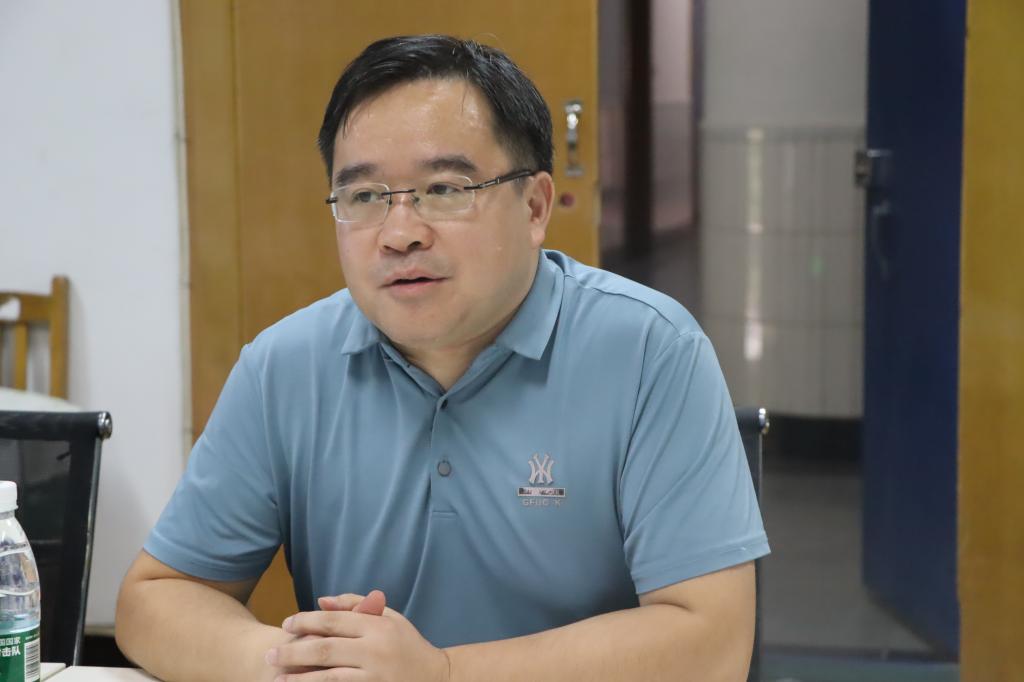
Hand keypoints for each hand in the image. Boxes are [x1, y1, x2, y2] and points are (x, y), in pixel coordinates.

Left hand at [266, 590, 450, 681]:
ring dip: (298, 679)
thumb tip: (321, 601)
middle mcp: (374, 651)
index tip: (286, 623)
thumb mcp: (390, 618)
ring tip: (276, 678)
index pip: (332, 621)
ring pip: (327, 678)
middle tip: (271, 654)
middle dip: (292, 652)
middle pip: (324, 650)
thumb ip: (356, 606)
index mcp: (377, 626)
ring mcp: (373, 677)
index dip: (305, 621)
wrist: (438, 679)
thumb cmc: (408, 646)